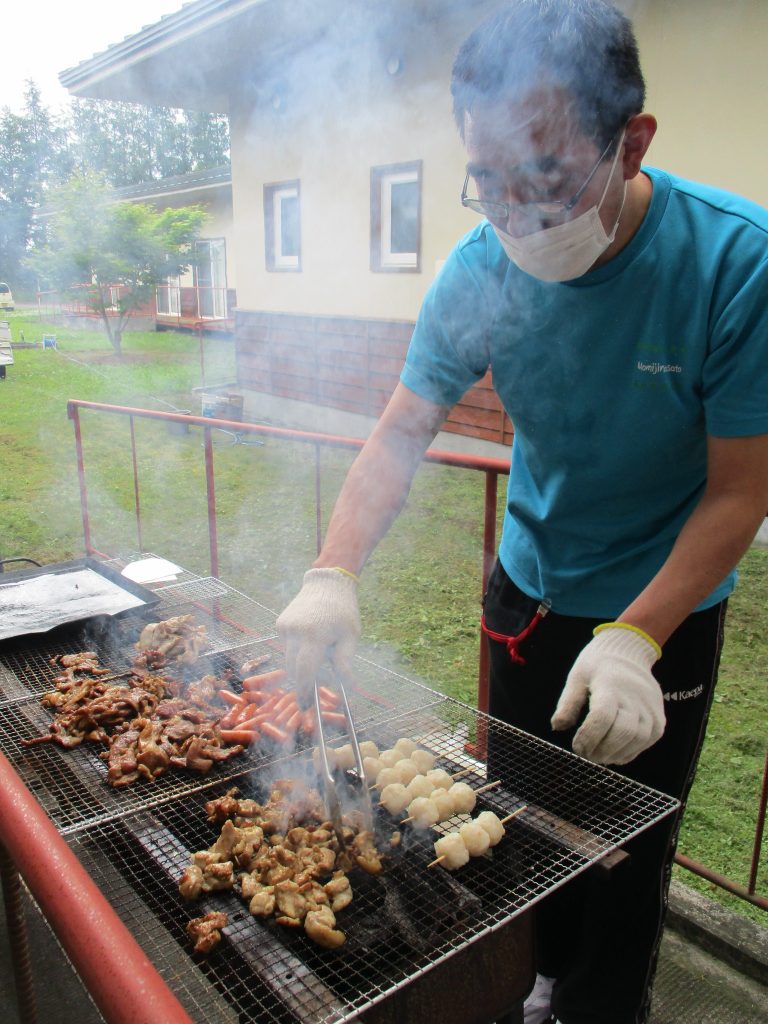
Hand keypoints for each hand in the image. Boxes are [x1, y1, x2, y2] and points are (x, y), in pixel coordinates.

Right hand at [276, 568, 360, 706]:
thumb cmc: (343, 610)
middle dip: (303, 683)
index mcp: (314, 636)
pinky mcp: (280, 624)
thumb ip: (345, 663)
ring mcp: (284, 627)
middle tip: (315, 691)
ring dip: (301, 665)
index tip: (306, 706)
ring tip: (321, 655)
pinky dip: (297, 650)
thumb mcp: (350, 637)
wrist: (327, 582)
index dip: (305, 691)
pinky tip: (312, 638)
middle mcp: (295, 632)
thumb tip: (348, 687)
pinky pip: (287, 646)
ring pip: (288, 659)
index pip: (305, 672)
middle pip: (293, 669)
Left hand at [550, 625, 664, 764]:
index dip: (588, 737)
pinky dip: (628, 752)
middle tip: (586, 755)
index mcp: (610, 685)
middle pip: (622, 732)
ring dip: (615, 754)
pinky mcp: (658, 719)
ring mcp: (650, 709)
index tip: (577, 747)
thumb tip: (557, 727)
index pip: (602, 717)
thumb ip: (568, 703)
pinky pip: (645, 742)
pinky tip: (613, 753)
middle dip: (602, 750)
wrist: (630, 652)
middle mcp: (634, 697)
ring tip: (598, 756)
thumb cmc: (598, 665)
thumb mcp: (577, 676)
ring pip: (637, 740)